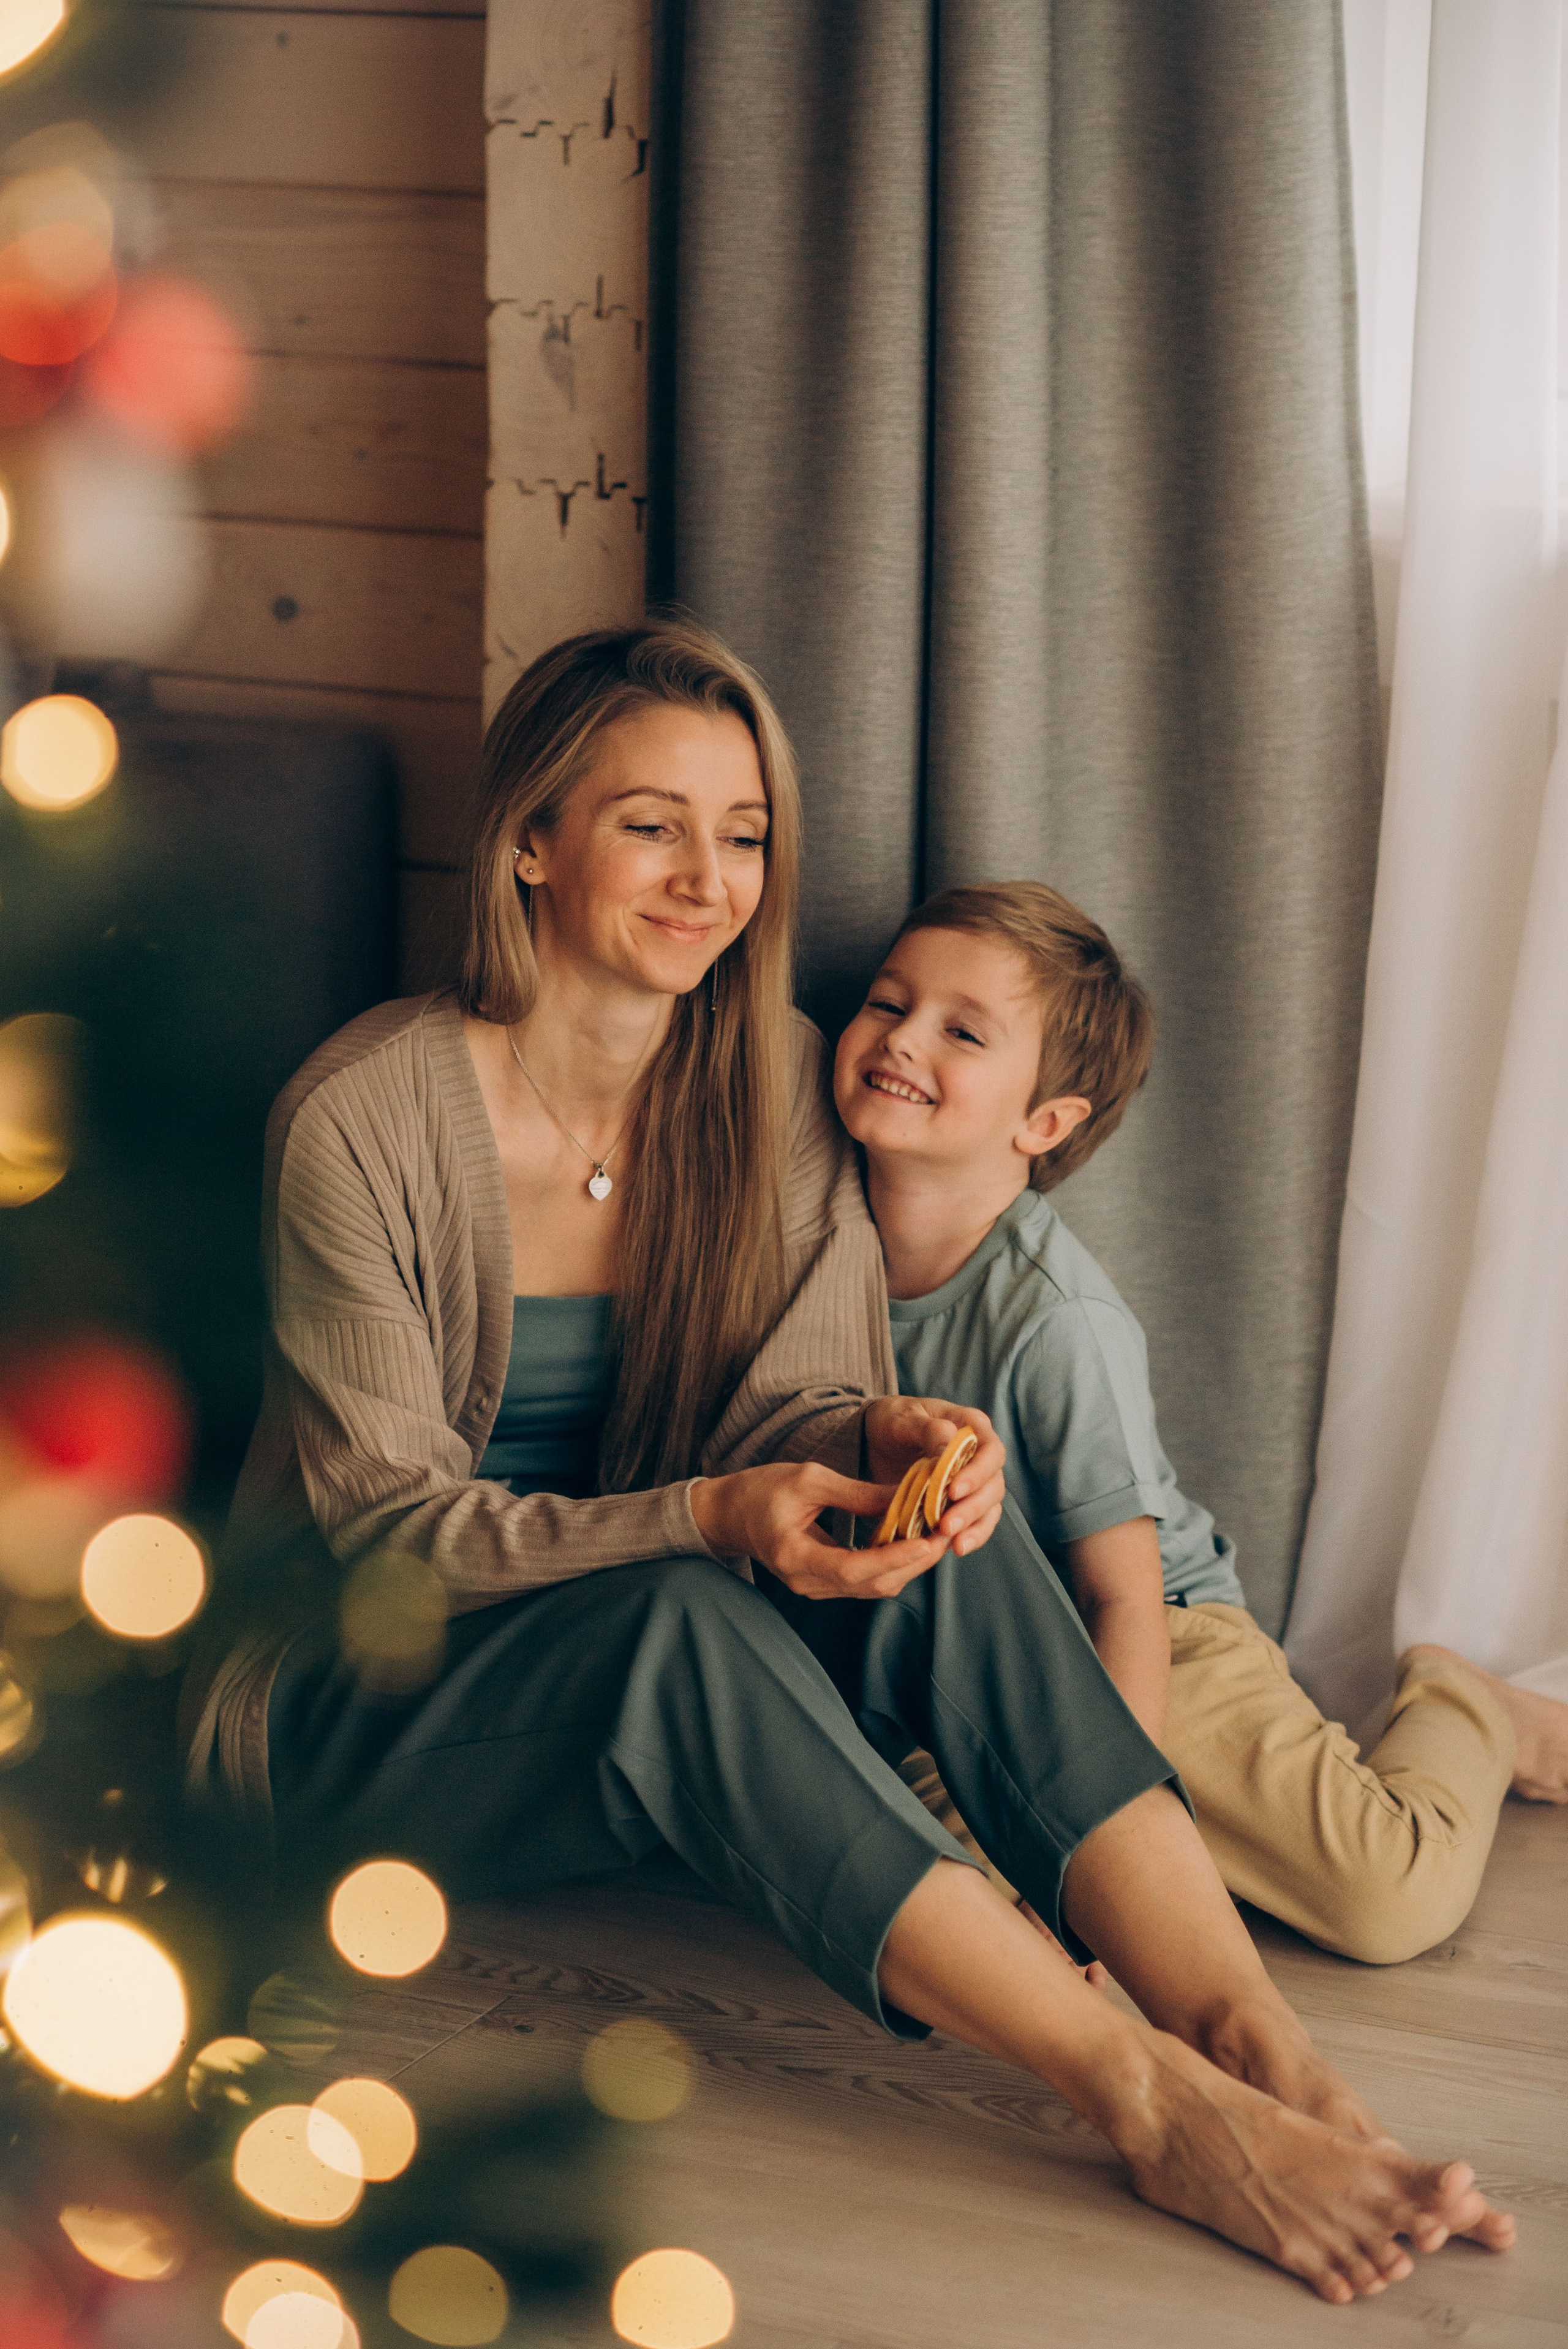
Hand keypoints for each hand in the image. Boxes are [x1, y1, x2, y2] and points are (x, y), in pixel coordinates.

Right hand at [689, 1460, 951, 1598]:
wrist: (729, 1514)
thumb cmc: (762, 1489)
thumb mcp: (809, 1479)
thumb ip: (858, 1493)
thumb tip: (908, 1496)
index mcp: (795, 1555)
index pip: (855, 1567)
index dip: (896, 1556)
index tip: (929, 1538)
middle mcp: (806, 1582)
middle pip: (873, 1584)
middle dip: (915, 1561)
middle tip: (948, 1530)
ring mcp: (815, 1588)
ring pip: (874, 1587)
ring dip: (909, 1564)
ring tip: (939, 1533)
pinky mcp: (823, 1583)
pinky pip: (866, 1581)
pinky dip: (893, 1564)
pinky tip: (913, 1540)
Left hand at [864, 1396, 1005, 1557]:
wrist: (878, 1441)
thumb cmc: (893, 1421)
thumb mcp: (902, 1418)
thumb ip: (928, 1429)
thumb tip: (948, 1446)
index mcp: (971, 1426)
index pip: (991, 1450)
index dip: (977, 1472)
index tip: (953, 1490)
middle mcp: (980, 1455)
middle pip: (994, 1484)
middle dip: (973, 1507)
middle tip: (947, 1525)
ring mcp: (975, 1481)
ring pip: (989, 1507)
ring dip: (974, 1526)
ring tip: (953, 1543)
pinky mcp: (964, 1503)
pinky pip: (978, 1522)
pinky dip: (971, 1536)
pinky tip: (955, 1548)